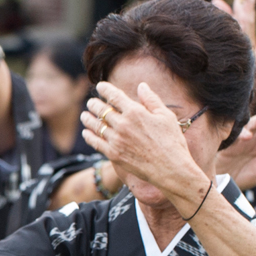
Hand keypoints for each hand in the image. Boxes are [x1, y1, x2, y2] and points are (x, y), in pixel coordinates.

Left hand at [82, 80, 211, 212]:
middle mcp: (123, 124)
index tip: (100, 86)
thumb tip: (141, 85)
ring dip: (88, 119)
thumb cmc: (172, 141)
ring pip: (96, 126)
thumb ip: (151, 100)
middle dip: (94, 104)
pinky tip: (86, 133)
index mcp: (136, 112)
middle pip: (102, 110)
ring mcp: (116, 140)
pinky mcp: (113, 154)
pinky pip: (96, 143)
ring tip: (84, 115)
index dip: (105, 89)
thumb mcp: (165, 116)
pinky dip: (89, 136)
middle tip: (91, 103)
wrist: (170, 169)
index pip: (114, 96)